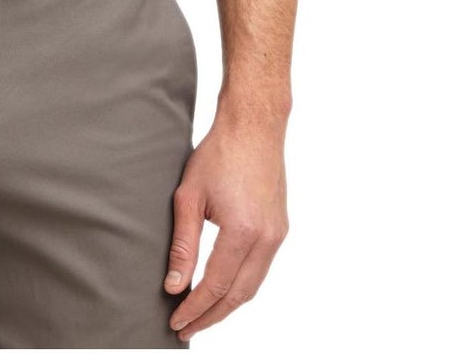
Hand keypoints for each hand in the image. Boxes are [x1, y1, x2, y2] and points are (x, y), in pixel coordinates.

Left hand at [162, 111, 289, 340]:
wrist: (254, 126)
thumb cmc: (218, 154)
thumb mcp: (189, 196)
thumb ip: (183, 245)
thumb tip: (174, 286)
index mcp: (243, 231)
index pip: (215, 285)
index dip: (194, 308)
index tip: (175, 322)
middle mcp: (267, 239)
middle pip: (238, 295)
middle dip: (211, 316)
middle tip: (186, 329)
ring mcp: (278, 235)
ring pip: (252, 286)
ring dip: (227, 304)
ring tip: (201, 314)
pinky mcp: (280, 228)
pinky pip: (260, 268)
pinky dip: (240, 285)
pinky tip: (221, 288)